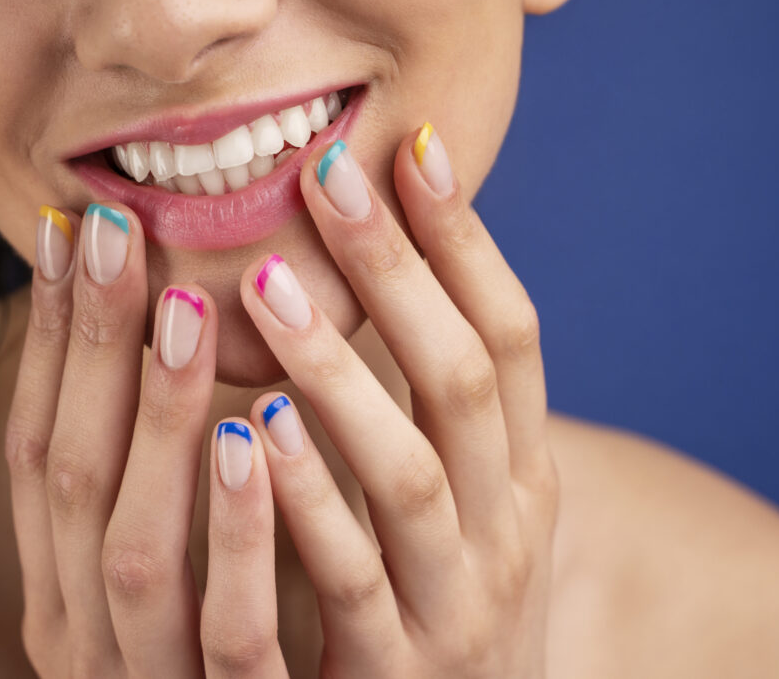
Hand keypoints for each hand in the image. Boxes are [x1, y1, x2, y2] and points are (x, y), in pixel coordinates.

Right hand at [5, 202, 276, 675]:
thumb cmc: (196, 652)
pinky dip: (236, 530)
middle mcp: (81, 628)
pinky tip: (258, 436)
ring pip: (134, 544)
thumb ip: (147, 476)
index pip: (43, 444)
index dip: (52, 338)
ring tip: (185, 307)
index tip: (74, 230)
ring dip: (156, 421)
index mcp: (62, 582)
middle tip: (119, 231)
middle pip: (74, 474)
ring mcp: (145, 677)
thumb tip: (154, 339)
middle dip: (91, 350)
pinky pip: (229, 631)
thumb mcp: (156, 561)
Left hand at [218, 126, 557, 676]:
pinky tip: (254, 428)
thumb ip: (440, 423)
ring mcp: (456, 605)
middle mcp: (506, 532)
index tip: (414, 151)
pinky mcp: (397, 671)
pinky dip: (307, 499)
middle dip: (401, 272)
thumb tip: (399, 290)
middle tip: (328, 178)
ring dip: (341, 372)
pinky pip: (349, 578)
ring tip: (270, 284)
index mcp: (523, 480)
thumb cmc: (448, 609)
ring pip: (408, 474)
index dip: (468, 243)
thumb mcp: (469, 512)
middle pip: (461, 380)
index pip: (512, 340)